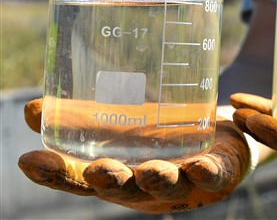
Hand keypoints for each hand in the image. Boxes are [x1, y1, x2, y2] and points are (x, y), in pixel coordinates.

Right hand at [18, 99, 250, 213]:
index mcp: (121, 174)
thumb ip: (81, 119)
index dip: (58, 173)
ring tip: (149, 169)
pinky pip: (215, 177)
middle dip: (111, 181)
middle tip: (96, 170)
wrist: (223, 130)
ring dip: (159, 178)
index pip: (83, 179)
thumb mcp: (123, 123)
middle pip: (126, 188)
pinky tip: (200, 167)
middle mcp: (148, 185)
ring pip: (170, 184)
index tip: (31, 160)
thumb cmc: (165, 133)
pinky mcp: (220, 173)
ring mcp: (186, 182)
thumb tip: (31, 110)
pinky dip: (207, 173)